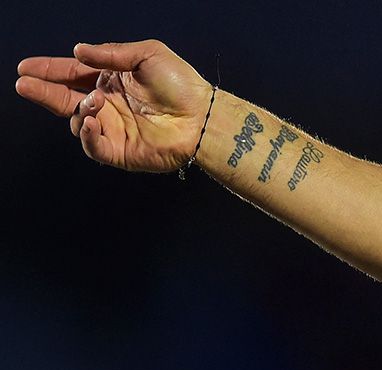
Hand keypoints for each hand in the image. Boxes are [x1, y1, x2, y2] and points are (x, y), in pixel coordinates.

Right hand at [16, 40, 211, 171]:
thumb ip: (111, 54)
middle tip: (24, 84)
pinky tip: (92, 120)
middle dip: (42, 91)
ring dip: (79, 109)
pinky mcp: (121, 152)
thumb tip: (77, 51)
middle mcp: (109, 104)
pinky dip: (87, 134)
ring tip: (95, 100)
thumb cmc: (182, 85)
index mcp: (112, 80)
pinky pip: (93, 146)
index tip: (26, 67)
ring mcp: (114, 129)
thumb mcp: (147, 55)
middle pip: (65, 99)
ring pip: (78, 122)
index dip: (49, 71)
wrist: (203, 117)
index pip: (73, 74)